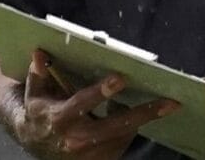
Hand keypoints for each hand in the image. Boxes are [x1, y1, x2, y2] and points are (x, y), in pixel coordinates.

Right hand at [17, 49, 179, 158]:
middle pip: (116, 125)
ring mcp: (90, 154)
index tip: (120, 79)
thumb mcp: (34, 93)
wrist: (37, 147)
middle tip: (170, 103)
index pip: (83, 103)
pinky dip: (130, 127)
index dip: (101, 91)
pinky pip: (123, 142)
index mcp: (61, 118)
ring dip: (140, 117)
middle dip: (144, 113)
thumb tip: (40, 53)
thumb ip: (39, 73)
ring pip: (124, 134)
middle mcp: (77, 139)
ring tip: (158, 104)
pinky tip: (131, 114)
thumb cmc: (40, 113)